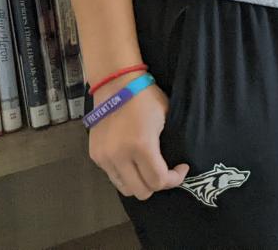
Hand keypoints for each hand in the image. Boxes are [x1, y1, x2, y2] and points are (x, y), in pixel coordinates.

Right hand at [88, 76, 188, 199]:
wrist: (116, 85)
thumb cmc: (147, 98)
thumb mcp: (166, 118)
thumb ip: (166, 145)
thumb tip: (172, 164)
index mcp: (141, 146)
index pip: (158, 181)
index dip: (174, 179)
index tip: (182, 168)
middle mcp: (120, 156)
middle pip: (140, 191)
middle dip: (156, 185)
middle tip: (165, 172)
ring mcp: (104, 157)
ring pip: (124, 188)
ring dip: (139, 183)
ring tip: (149, 170)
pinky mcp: (95, 156)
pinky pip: (113, 176)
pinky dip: (126, 174)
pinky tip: (134, 162)